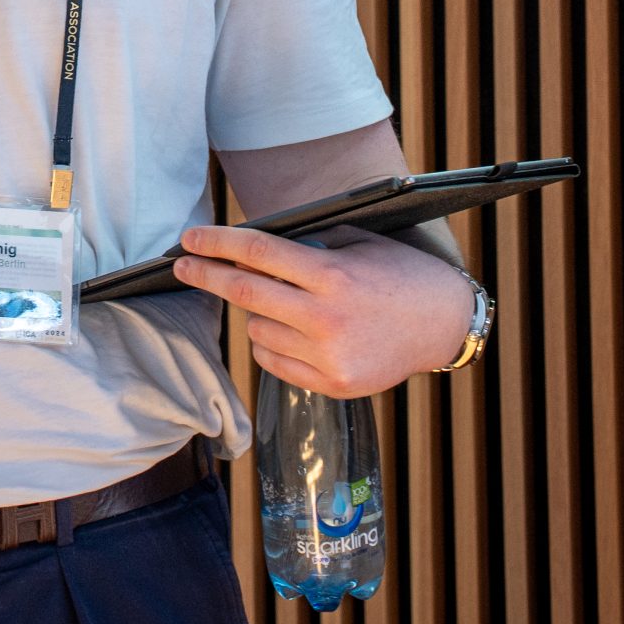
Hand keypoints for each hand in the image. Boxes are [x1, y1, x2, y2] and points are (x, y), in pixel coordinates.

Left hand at [172, 226, 475, 398]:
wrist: (442, 323)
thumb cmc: (396, 273)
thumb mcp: (355, 243)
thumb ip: (305, 247)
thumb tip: (247, 248)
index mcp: (332, 276)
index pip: (259, 253)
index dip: (217, 243)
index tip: (189, 239)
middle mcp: (326, 319)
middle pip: (244, 293)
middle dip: (205, 275)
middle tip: (181, 265)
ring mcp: (329, 357)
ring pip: (256, 330)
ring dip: (254, 312)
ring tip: (282, 302)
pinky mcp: (333, 384)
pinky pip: (273, 362)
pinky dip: (269, 343)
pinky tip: (290, 329)